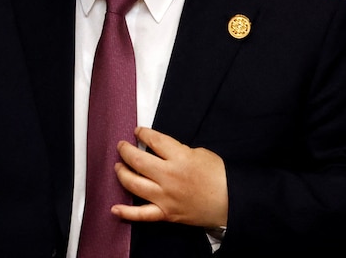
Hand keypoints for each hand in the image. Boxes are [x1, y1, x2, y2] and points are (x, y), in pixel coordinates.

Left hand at [111, 126, 227, 228]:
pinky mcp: (166, 213)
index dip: (142, 133)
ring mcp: (165, 197)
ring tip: (118, 166)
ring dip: (122, 173)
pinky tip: (114, 208)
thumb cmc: (219, 176)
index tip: (138, 131)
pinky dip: (127, 213)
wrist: (231, 202)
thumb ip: (178, 151)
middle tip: (121, 146)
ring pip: (134, 184)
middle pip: (138, 160)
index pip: (153, 140)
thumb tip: (162, 151)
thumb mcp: (200, 153)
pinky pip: (142, 214)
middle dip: (125, 150)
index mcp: (180, 158)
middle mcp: (169, 177)